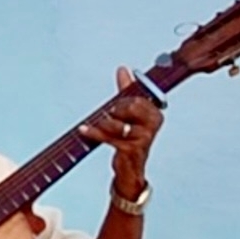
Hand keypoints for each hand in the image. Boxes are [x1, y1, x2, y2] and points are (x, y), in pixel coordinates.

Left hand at [79, 65, 160, 197]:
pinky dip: (93, 132)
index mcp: (156, 114)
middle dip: (113, 110)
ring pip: (116, 121)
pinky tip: (83, 129)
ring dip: (102, 124)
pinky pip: (108, 137)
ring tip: (98, 127)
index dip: (122, 101)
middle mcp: (153, 125)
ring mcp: (143, 138)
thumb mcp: (130, 113)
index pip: (137, 97)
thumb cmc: (131, 138)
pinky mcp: (131, 149)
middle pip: (128, 106)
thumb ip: (127, 91)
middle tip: (108, 117)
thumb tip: (123, 70)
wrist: (130, 168)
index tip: (116, 106)